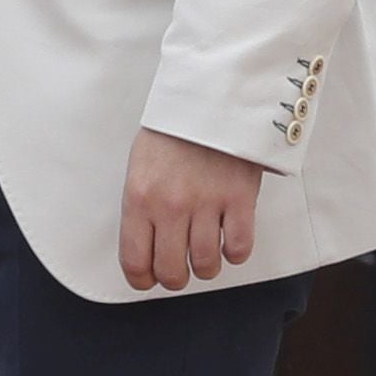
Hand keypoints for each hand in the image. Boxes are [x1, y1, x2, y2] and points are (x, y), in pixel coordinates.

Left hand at [118, 128, 267, 292]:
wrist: (212, 95)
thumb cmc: (174, 129)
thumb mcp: (140, 164)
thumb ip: (141, 205)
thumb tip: (145, 245)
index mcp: (139, 197)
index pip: (135, 261)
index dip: (142, 280)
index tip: (149, 280)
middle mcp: (171, 206)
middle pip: (172, 271)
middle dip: (175, 278)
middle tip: (180, 269)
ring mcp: (207, 203)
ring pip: (206, 265)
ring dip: (206, 267)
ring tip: (206, 255)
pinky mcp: (240, 198)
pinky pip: (239, 248)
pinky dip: (235, 253)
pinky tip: (230, 241)